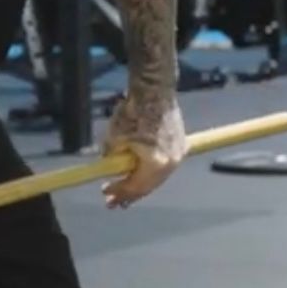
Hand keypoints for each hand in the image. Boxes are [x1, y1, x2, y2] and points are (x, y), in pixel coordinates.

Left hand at [102, 91, 186, 208]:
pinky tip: (140, 171)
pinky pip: (163, 165)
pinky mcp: (181, 144)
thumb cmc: (134, 111)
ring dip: (140, 182)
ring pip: (157, 177)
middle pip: (148, 186)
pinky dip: (150, 170)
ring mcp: (179, 154)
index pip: (135, 187)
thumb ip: (111, 159)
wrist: (155, 89)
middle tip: (114, 198)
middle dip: (129, 192)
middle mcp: (171, 163)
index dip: (119, 192)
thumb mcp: (114, 138)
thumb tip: (110, 167)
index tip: (105, 192)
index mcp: (156, 164)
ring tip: (125, 186)